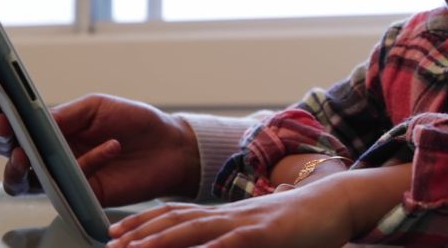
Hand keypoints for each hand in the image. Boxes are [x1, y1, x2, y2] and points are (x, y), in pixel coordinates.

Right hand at [0, 92, 199, 205]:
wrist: (169, 147)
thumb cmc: (133, 122)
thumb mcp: (98, 107)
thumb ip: (65, 113)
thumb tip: (33, 117)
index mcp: (50, 125)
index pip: (12, 120)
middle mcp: (48, 152)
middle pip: (6, 151)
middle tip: (6, 127)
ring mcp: (60, 176)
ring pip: (19, 181)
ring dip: (16, 167)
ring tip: (25, 154)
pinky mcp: (78, 195)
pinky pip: (68, 184)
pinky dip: (87, 163)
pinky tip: (111, 146)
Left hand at [105, 181, 354, 247]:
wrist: (338, 203)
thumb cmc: (302, 222)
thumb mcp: (262, 231)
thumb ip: (238, 237)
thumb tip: (218, 243)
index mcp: (228, 214)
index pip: (177, 213)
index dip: (144, 221)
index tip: (115, 233)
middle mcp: (230, 214)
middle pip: (177, 220)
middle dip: (141, 232)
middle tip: (109, 244)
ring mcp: (247, 222)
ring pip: (196, 230)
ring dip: (162, 241)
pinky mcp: (266, 234)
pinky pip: (232, 242)